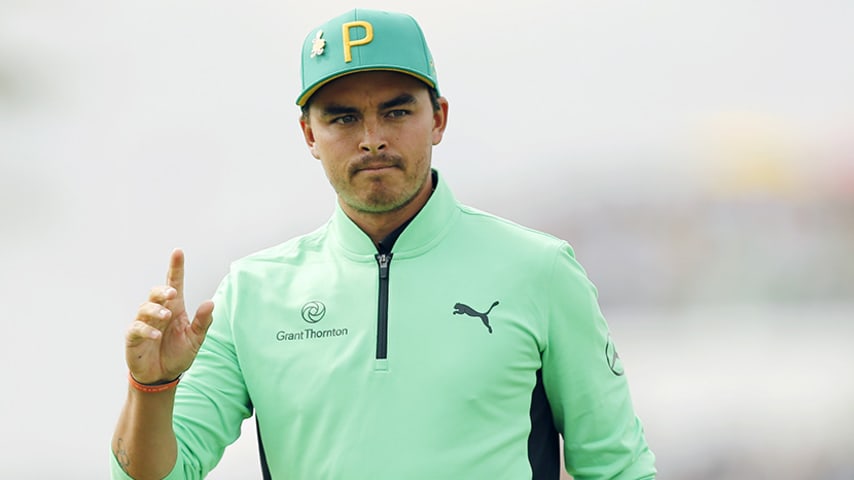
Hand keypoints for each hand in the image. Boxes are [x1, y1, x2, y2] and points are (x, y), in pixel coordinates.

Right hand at [125, 249, 213, 384]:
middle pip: (156, 292)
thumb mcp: (195, 339)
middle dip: (162, 290)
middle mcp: (158, 312)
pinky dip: (146, 329)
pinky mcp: (134, 337)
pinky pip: (136, 328)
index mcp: (175, 309)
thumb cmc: (178, 354)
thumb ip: (202, 322)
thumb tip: (210, 302)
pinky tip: (157, 334)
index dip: (176, 268)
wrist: (162, 376)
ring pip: (145, 308)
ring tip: (165, 316)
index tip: (178, 252)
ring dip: (155, 310)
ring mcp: (144, 323)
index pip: (174, 283)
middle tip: (172, 293)